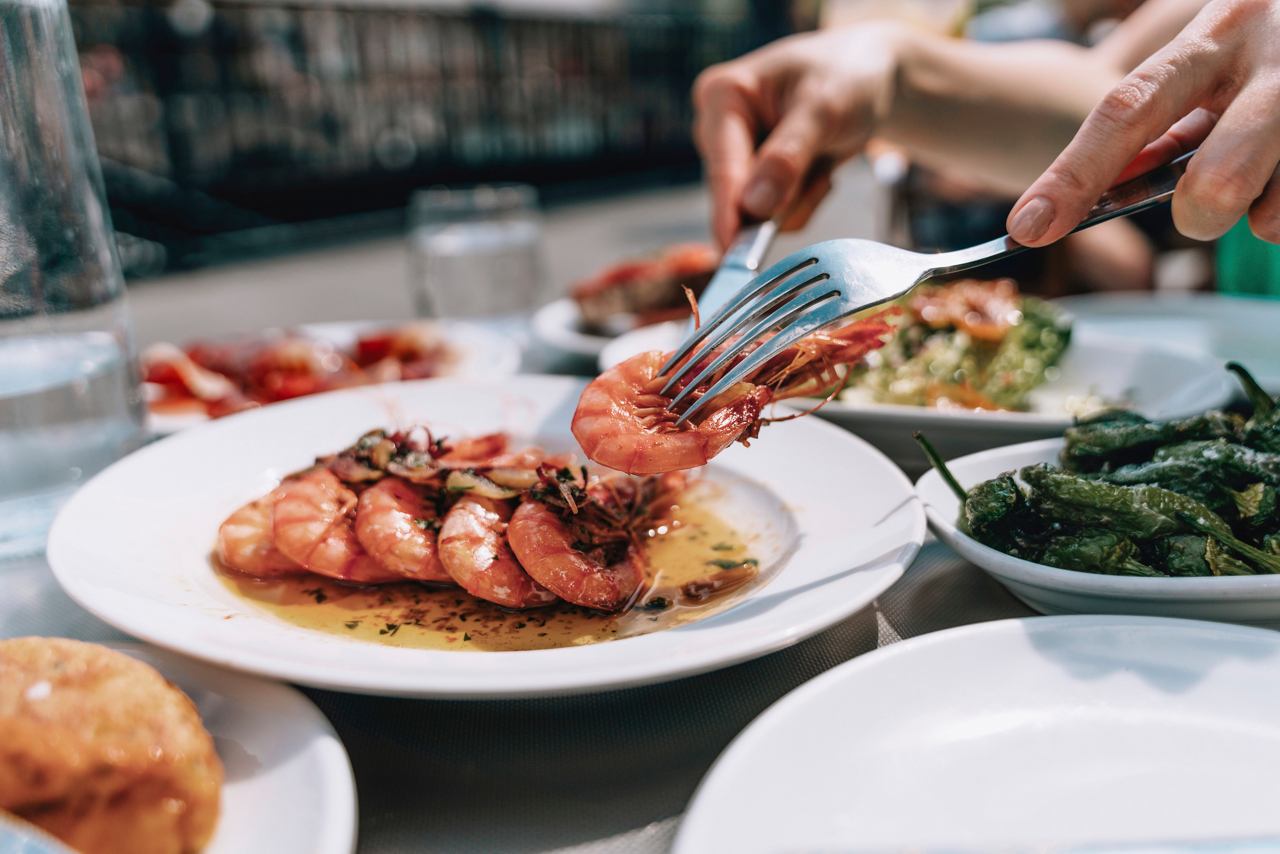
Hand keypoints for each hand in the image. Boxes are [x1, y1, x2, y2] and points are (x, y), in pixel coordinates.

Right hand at [692, 24, 903, 247]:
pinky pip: (774, 215)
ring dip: (799, 198)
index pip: (722, 167)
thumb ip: (788, 157)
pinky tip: (819, 171)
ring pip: (757, 212)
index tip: (732, 251)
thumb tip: (754, 207)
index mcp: (722, 96)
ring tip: (823, 161)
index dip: (729, 213)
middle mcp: (718, 129)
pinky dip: (804, 201)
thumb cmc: (847, 75)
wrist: (872, 76)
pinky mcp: (756, 179)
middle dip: (783, 195)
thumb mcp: (824, 109)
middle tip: (820, 174)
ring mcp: (736, 157)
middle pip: (735, 195)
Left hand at [1008, 0, 1279, 245]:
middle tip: (1199, 210)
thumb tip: (1098, 193)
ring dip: (1262, 213)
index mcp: (1215, 36)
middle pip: (1216, 177)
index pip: (1127, 109)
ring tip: (1271, 171)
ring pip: (1272, 213)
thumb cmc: (1270, 47)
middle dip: (1199, 212)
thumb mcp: (1216, 57)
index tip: (1027, 227)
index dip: (1073, 174)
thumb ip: (1166, 117)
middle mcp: (1272, 56)